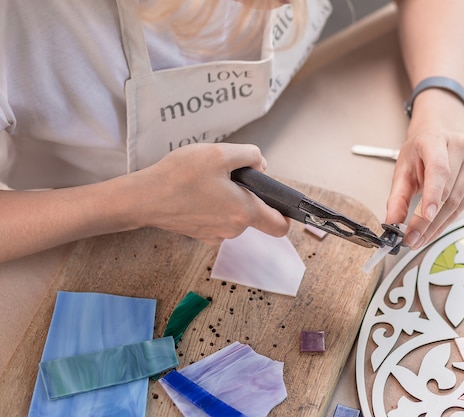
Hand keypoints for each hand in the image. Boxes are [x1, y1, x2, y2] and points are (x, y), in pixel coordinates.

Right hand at [131, 143, 289, 245]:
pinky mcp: (199, 233)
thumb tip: (262, 165)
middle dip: (247, 193)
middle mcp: (232, 230)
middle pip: (253, 213)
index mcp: (243, 213)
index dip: (285, 214)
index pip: (279, 226)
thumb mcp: (219, 153)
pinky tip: (195, 192)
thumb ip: (249, 155)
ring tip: (206, 181)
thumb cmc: (179, 176)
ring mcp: (215, 234)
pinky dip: (212, 205)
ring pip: (234, 214)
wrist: (142, 197)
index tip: (279, 201)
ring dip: (227, 197)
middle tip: (226, 174)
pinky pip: (216, 217)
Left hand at [385, 93, 463, 249]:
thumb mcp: (402, 167)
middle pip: (447, 192)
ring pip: (456, 203)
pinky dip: (445, 222)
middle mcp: (460, 149)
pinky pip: (462, 207)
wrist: (439, 135)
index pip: (439, 169)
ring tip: (419, 240)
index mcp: (436, 140)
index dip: (433, 195)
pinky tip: (432, 232)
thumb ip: (396, 196)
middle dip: (428, 221)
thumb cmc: (420, 150)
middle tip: (412, 239)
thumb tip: (393, 222)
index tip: (424, 217)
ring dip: (436, 227)